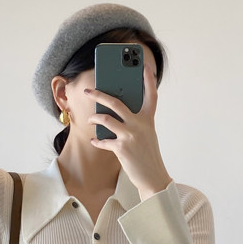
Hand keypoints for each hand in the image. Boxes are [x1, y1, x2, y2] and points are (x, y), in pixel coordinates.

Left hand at [85, 62, 171, 198]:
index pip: (151, 95)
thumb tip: (114, 112)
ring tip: (90, 117)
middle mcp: (140, 125)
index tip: (144, 65)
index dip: (148, 79)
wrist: (153, 178)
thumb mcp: (146, 134)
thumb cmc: (147, 154)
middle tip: (89, 90)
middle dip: (100, 94)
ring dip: (94, 117)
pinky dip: (97, 140)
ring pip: (106, 119)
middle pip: (117, 102)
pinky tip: (94, 140)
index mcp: (148, 119)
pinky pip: (103, 140)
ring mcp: (131, 136)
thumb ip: (135, 122)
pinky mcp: (121, 148)